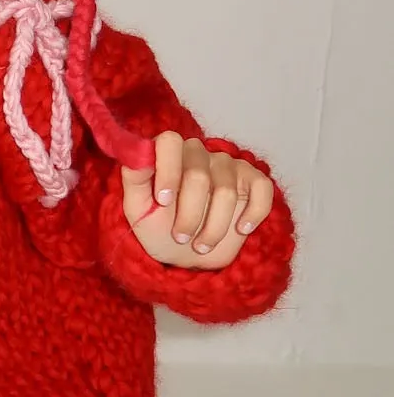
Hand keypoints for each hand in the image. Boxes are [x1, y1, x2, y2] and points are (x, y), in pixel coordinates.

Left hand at [121, 134, 273, 269]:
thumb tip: (137, 154)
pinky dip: (253, 213)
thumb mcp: (138, 210)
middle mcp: (198, 154)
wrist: (186, 255)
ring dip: (214, 227)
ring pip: (226, 191)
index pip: (169, 142)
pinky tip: (241, 229)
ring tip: (201, 244)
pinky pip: (262, 189)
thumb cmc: (159, 228)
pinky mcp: (253, 181)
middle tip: (181, 237)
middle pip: (198, 176)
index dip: (168, 170)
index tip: (164, 201)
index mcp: (168, 154)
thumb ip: (135, 178)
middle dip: (189, 215)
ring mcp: (227, 166)